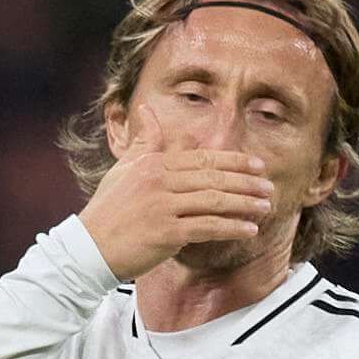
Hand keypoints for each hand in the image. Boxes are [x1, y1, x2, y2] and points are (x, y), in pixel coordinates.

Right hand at [80, 146, 279, 279]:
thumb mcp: (124, 169)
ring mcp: (163, 206)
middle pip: (213, 177)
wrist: (89, 247)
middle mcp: (159, 181)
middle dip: (246, 181)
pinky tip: (249, 230)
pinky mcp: (165, 233)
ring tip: (266, 206)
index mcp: (153, 163)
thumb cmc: (108, 210)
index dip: (233, 161)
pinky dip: (231, 228)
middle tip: (269, 186)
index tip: (257, 164)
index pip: (202, 159)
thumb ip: (143, 142)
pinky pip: (207, 227)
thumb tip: (149, 111)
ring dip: (244, 204)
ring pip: (214, 201)